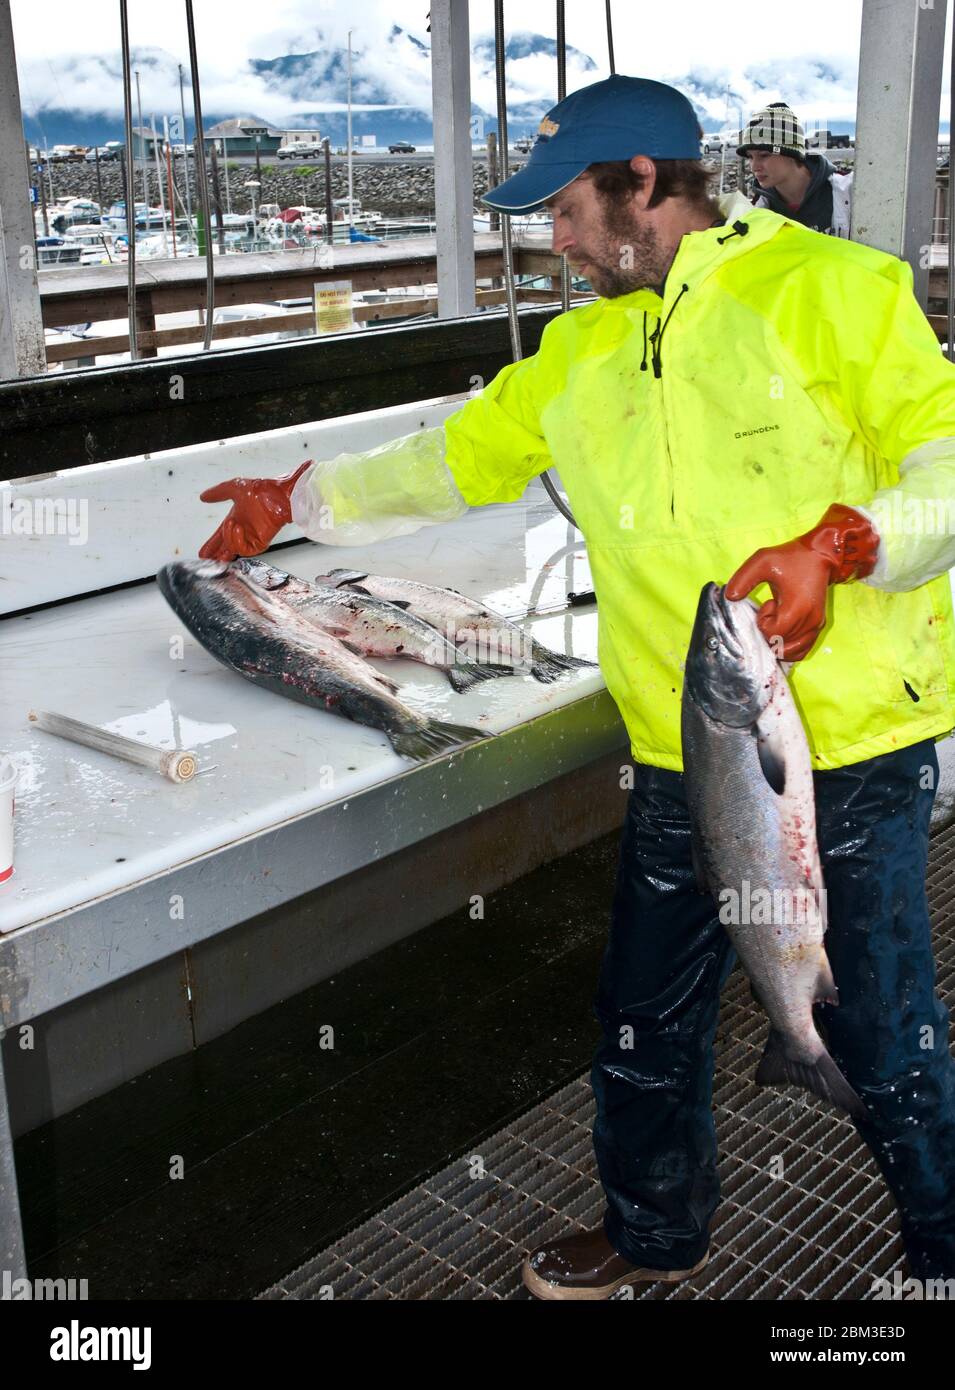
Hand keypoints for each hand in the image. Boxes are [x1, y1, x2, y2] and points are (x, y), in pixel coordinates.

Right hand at [198, 459, 313, 561]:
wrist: (279, 495)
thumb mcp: (234, 488)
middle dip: (216, 554)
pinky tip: (238, 529)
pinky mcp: (260, 543)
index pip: (220, 537)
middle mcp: (242, 531)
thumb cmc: (262, 490)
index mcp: (235, 519)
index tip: (202, 553)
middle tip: (206, 559)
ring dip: (228, 538)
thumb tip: (203, 496)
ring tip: (231, 524)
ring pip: (233, 549)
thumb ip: (218, 493)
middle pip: (225, 548)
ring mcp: (251, 538)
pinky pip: (244, 550)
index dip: (211, 545)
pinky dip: (238, 541)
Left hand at [725, 504, 878, 660]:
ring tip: (779, 619)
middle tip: (773, 611)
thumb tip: (730, 598)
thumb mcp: (762, 560)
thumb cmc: (790, 558)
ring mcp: (816, 625)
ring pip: (792, 652)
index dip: (764, 623)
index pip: (773, 634)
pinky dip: (789, 648)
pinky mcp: (819, 627)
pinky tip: (784, 631)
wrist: (820, 555)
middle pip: (781, 645)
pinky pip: (803, 650)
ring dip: (778, 640)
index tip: (768, 604)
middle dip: (770, 631)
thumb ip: (743, 579)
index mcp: (797, 608)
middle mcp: (810, 621)